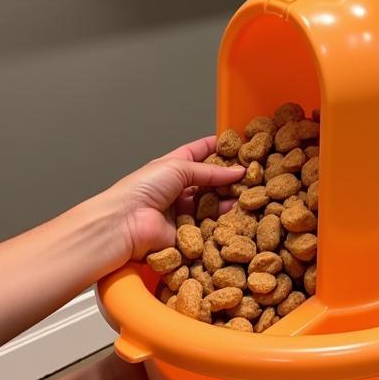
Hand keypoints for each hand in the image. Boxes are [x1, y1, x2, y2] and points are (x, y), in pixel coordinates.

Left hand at [105, 137, 244, 262]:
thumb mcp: (178, 167)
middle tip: (254, 172)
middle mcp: (179, 189)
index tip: (242, 144)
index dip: (220, 147)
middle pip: (211, 180)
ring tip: (251, 193)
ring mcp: (183, 212)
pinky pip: (210, 227)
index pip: (201, 152)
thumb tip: (238, 171)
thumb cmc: (142, 189)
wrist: (123, 225)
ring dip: (230, 199)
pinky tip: (240, 214)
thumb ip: (210, 171)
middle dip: (230, 177)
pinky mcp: (187, 235)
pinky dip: (224, 222)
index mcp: (173, 167)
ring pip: (213, 204)